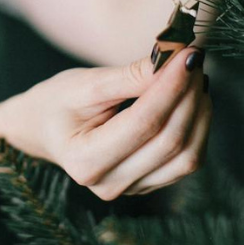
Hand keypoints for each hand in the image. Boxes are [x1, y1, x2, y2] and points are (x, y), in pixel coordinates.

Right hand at [3, 47, 211, 200]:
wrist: (43, 130)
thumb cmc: (58, 102)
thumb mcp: (85, 83)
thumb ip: (130, 76)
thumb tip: (173, 60)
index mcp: (85, 160)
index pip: (144, 123)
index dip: (171, 87)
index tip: (187, 54)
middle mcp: (109, 184)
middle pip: (170, 141)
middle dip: (189, 96)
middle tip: (193, 59)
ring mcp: (132, 190)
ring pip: (186, 156)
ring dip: (200, 113)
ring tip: (195, 78)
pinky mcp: (149, 185)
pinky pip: (186, 162)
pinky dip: (197, 128)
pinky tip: (193, 100)